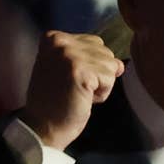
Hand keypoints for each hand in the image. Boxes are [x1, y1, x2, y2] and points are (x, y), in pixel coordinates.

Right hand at [19, 31, 124, 150]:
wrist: (43, 126)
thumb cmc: (56, 101)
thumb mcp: (65, 67)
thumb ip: (89, 57)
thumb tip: (120, 65)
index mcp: (53, 37)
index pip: (94, 42)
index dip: (89, 65)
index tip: (67, 79)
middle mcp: (60, 41)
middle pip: (105, 52)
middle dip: (97, 74)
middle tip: (73, 88)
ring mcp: (70, 55)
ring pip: (110, 65)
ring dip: (100, 85)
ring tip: (78, 93)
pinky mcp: (81, 71)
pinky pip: (110, 79)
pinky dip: (102, 94)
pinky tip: (82, 99)